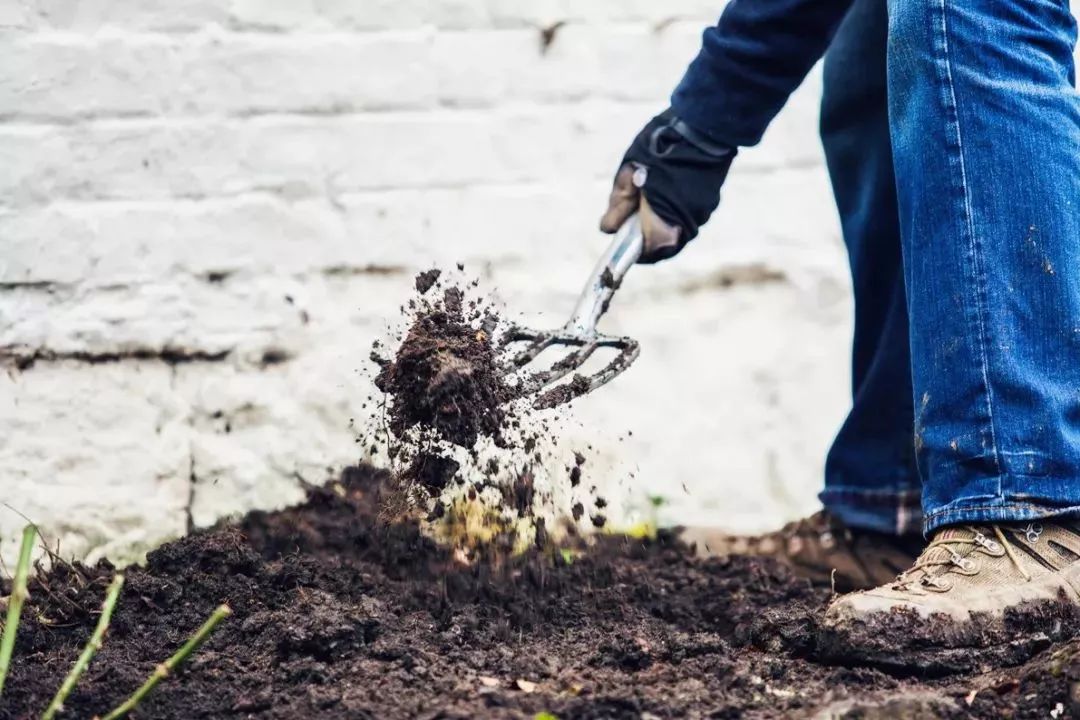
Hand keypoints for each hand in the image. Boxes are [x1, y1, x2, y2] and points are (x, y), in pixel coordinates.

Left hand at [600, 109, 736, 263]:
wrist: (705, 124)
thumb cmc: (662, 146)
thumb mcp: (629, 171)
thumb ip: (618, 204)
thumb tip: (607, 228)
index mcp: (663, 221)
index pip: (647, 252)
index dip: (633, 250)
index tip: (621, 241)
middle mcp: (687, 224)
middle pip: (663, 243)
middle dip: (646, 234)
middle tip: (630, 217)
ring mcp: (702, 213)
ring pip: (677, 228)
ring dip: (661, 220)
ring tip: (647, 197)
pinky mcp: (711, 201)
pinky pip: (689, 214)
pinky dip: (675, 208)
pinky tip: (666, 188)